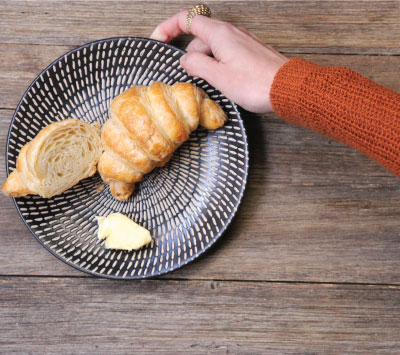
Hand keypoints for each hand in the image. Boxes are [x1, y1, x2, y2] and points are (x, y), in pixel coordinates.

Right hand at [150, 9, 287, 112]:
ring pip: (213, 47)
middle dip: (190, 55)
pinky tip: (224, 82)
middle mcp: (231, 32)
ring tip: (212, 84)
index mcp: (219, 33)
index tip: (157, 42)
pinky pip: (226, 54)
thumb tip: (185, 61)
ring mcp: (242, 42)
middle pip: (199, 36)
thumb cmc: (255, 83)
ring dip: (205, 63)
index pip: (186, 19)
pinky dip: (218, 65)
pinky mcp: (250, 53)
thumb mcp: (218, 76)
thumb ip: (196, 65)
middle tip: (190, 77)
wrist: (288, 89)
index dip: (167, 28)